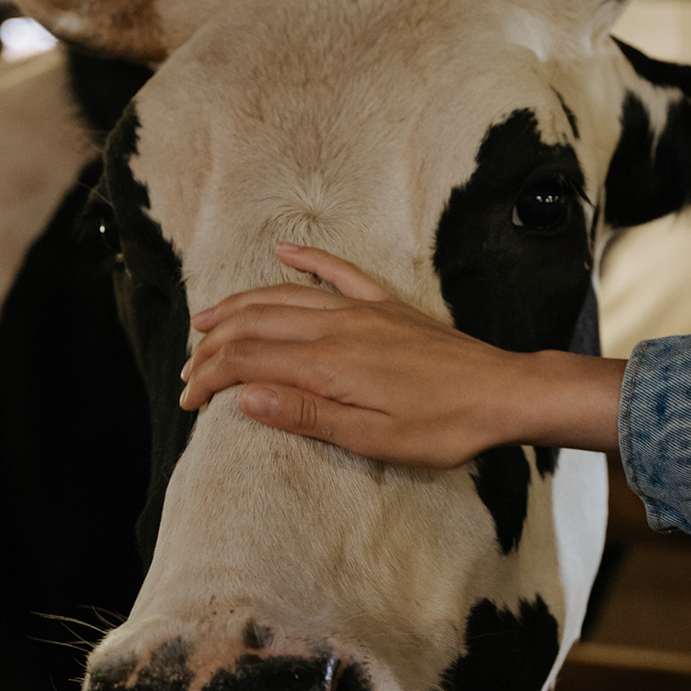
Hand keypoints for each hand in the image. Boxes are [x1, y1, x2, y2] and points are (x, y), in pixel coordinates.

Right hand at [180, 243, 624, 467]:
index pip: (249, 361)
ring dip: (242, 304)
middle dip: (214, 344)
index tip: (190, 400)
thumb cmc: (442, 426)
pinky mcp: (387, 305)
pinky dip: (307, 259)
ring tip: (208, 317)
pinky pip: (338, 272)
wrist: (501, 392)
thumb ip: (307, 414)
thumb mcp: (372, 438)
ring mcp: (362, 310)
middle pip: (257, 324)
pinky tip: (285, 252)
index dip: (211, 377)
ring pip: (286, 295)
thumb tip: (247, 397)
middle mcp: (337, 327)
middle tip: (189, 368)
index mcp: (329, 363)